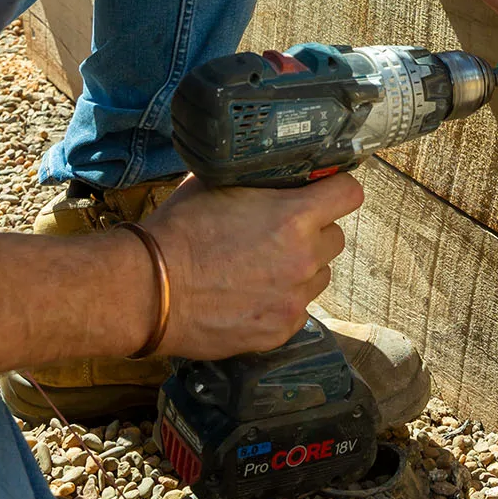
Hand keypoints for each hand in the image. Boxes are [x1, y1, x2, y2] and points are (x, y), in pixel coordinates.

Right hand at [140, 171, 363, 359]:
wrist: (148, 290)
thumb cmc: (178, 232)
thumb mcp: (218, 183)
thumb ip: (256, 177)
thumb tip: (273, 167)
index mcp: (294, 217)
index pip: (349, 194)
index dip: (336, 190)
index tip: (325, 192)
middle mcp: (304, 258)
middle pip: (335, 237)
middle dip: (314, 232)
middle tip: (281, 232)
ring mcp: (294, 299)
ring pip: (319, 275)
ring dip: (301, 268)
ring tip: (262, 267)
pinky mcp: (280, 331)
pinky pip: (298, 309)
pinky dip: (282, 301)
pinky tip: (251, 295)